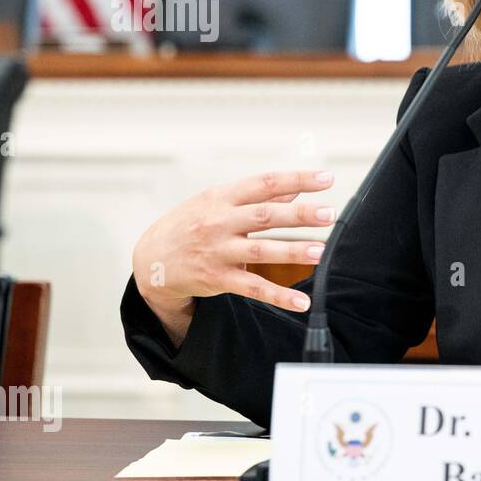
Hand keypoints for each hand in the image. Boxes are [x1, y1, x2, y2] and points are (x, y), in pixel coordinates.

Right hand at [132, 170, 336, 340]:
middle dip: (300, 215)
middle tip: (329, 214)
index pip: (265, 183)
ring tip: (321, 251)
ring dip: (293, 252)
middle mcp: (219, 222)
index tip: (326, 178)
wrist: (151, 259)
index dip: (297, 180)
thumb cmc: (191, 224)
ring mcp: (218, 251)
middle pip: (265, 216)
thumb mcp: (216, 202)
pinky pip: (253, 288)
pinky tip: (302, 302)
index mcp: (222, 197)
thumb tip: (294, 190)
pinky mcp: (218, 279)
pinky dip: (278, 296)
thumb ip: (256, 198)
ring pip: (261, 251)